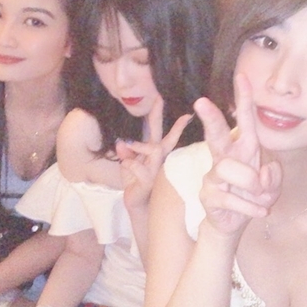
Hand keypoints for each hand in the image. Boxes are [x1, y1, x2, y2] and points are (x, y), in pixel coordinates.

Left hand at [116, 95, 191, 211]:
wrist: (136, 204)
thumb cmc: (135, 182)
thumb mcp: (128, 164)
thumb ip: (125, 152)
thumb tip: (122, 141)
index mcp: (154, 152)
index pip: (163, 133)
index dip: (171, 121)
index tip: (184, 111)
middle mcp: (159, 159)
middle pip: (165, 136)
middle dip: (164, 119)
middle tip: (163, 101)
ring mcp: (156, 169)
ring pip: (154, 148)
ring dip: (139, 145)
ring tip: (127, 144)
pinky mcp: (149, 181)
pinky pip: (138, 166)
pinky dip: (128, 163)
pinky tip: (124, 164)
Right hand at [195, 74, 281, 236]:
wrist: (233, 224)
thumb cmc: (251, 196)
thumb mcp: (271, 187)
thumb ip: (273, 177)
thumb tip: (262, 172)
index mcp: (242, 148)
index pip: (243, 120)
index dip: (243, 99)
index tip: (242, 76)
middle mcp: (224, 157)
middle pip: (216, 134)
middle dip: (210, 118)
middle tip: (200, 102)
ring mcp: (212, 176)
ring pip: (231, 170)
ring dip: (253, 185)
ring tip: (261, 197)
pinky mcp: (208, 196)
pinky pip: (232, 199)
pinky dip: (251, 207)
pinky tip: (260, 212)